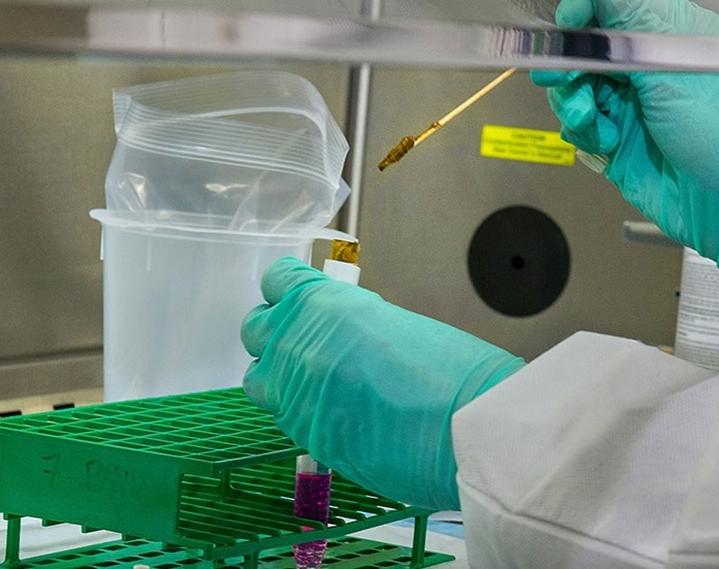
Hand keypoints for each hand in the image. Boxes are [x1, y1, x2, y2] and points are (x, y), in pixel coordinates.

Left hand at [242, 256, 525, 509]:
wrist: (462, 425)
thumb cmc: (449, 369)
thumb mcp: (391, 321)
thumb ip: (348, 323)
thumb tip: (337, 334)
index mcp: (322, 304)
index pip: (276, 282)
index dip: (288, 290)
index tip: (299, 298)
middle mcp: (297, 345)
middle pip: (256, 329)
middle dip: (278, 333)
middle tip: (307, 341)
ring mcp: (294, 395)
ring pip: (259, 379)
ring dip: (279, 376)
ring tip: (316, 382)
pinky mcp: (306, 437)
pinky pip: (285, 416)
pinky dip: (303, 412)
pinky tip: (336, 412)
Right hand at [533, 0, 718, 323]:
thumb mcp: (674, 64)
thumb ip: (629, 21)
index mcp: (667, 33)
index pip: (609, 1)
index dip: (581, 14)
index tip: (565, 38)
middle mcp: (647, 67)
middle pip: (583, 49)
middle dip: (569, 67)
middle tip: (565, 83)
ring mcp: (632, 106)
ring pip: (576, 90)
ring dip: (575, 105)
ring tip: (592, 122)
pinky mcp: (620, 143)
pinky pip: (581, 129)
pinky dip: (585, 135)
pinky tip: (609, 145)